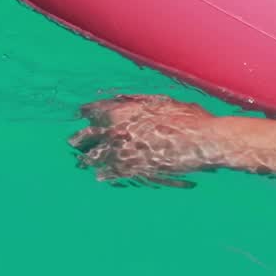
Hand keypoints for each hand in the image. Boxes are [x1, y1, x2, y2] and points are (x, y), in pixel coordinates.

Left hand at [71, 95, 217, 185]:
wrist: (202, 141)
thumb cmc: (188, 117)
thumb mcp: (162, 101)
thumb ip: (137, 101)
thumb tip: (119, 99)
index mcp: (122, 110)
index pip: (92, 110)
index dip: (87, 112)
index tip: (83, 114)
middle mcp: (116, 131)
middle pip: (86, 136)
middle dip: (79, 138)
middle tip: (73, 142)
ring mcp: (122, 152)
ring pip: (93, 157)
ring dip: (86, 159)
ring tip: (81, 162)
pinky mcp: (130, 170)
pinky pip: (109, 174)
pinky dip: (103, 175)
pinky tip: (100, 176)